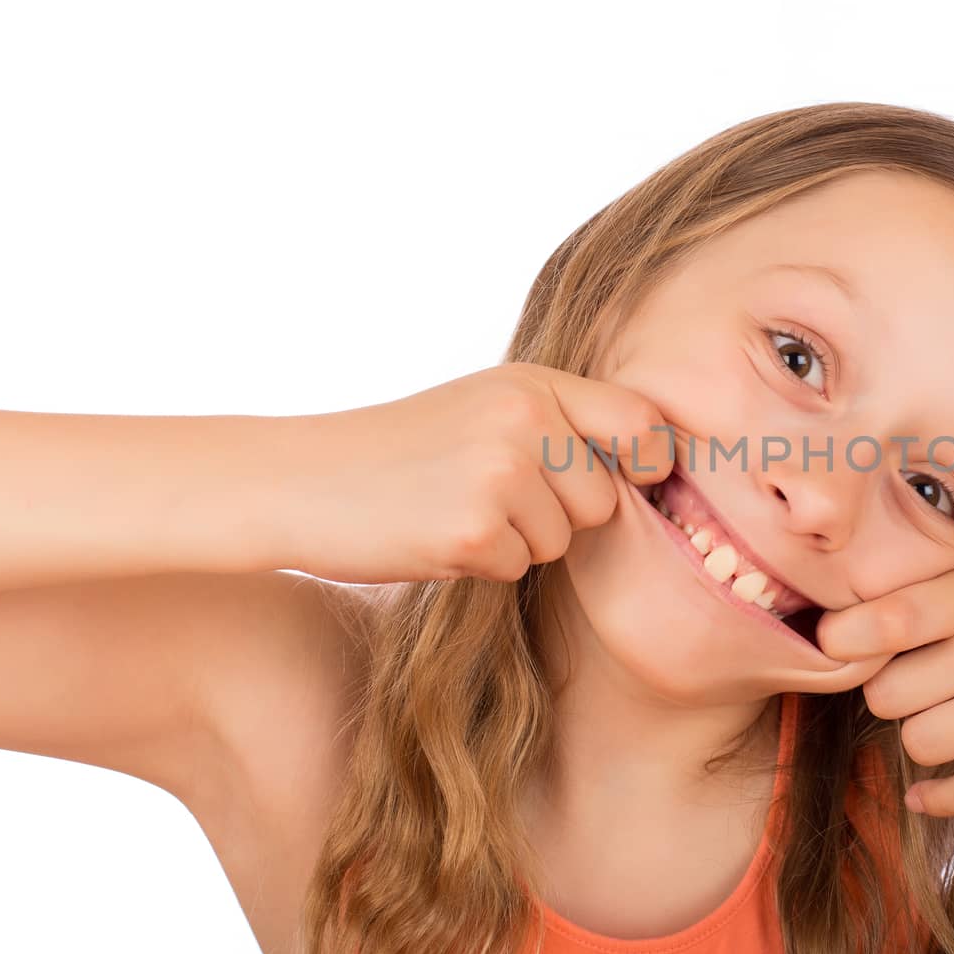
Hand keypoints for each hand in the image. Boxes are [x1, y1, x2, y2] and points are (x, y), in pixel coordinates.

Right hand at [281, 362, 672, 584]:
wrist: (300, 480)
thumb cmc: (404, 452)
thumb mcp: (485, 408)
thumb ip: (558, 423)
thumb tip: (654, 464)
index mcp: (532, 383)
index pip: (640, 421)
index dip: (648, 460)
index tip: (634, 477)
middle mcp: (524, 419)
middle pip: (602, 499)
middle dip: (560, 514)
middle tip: (489, 494)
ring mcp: (499, 473)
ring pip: (562, 541)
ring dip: (517, 541)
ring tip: (455, 508)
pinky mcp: (473, 529)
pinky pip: (517, 569)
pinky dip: (480, 564)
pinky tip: (433, 533)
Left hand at [813, 541, 953, 816]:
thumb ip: (951, 581)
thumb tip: (865, 601)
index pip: (883, 620)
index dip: (843, 640)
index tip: (836, 645)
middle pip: (886, 694)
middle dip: (886, 692)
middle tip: (908, 684)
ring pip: (920, 744)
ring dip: (919, 737)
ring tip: (939, 719)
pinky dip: (939, 797)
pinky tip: (928, 792)